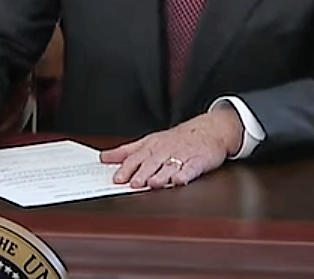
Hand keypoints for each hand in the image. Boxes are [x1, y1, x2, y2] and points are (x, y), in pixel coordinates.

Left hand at [99, 108, 242, 188]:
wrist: (209, 130)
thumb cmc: (176, 139)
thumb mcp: (149, 141)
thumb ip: (126, 151)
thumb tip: (104, 158)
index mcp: (152, 146)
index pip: (137, 157)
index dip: (127, 168)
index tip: (117, 178)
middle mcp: (165, 151)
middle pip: (152, 162)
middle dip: (143, 173)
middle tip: (134, 183)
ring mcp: (182, 155)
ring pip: (169, 166)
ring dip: (161, 175)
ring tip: (153, 184)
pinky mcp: (199, 161)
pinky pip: (191, 168)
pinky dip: (185, 174)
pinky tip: (179, 180)